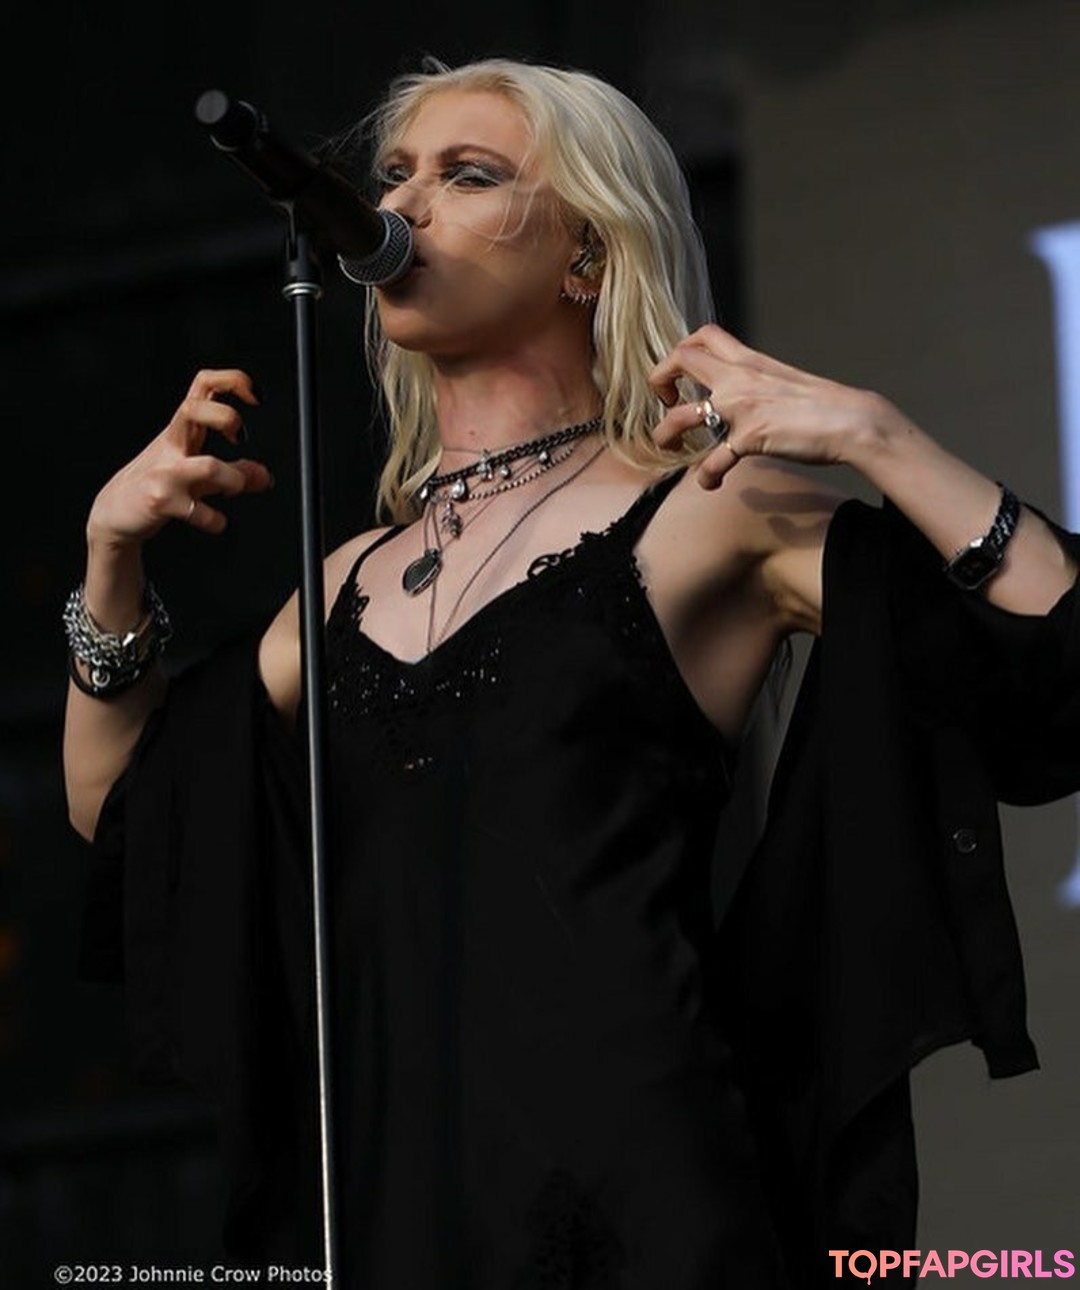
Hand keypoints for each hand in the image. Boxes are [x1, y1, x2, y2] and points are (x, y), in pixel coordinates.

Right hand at [86, 368, 271, 548]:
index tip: (255, 397)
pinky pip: (197, 511)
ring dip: (233, 479)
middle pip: (193, 410)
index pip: (203, 386)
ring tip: (234, 488)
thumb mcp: (197, 475)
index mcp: (181, 430)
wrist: (114, 513)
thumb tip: (264, 476)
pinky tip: (215, 522)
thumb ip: (233, 472)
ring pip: (207, 466)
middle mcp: (172, 445)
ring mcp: (164, 472)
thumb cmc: (154, 485)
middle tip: (239, 437)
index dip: (232, 381)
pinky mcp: (160, 501)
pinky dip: (215, 521)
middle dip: (225, 417)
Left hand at [649, 324, 897, 487]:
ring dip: (665, 435)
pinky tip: (711, 485)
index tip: (682, 377)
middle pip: (681, 359)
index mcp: (750, 361)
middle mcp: (740, 378)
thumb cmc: (824, 406)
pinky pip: (712, 461)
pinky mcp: (750, 438)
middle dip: (659, 380)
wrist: (854, 421)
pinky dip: (706, 477)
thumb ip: (757, 383)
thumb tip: (742, 394)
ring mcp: (742, 407)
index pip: (703, 336)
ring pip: (681, 416)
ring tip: (668, 447)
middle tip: (667, 404)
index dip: (681, 351)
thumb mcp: (784, 381)